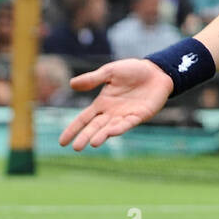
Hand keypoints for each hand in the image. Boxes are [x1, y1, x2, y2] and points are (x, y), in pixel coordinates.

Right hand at [58, 58, 173, 149]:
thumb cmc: (133, 71)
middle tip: (76, 148)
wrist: (156, 71)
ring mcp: (125, 115)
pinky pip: (127, 123)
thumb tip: (71, 84)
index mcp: (102, 103)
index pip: (83, 119)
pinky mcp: (140, 115)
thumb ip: (92, 79)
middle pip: (95, 127)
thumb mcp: (110, 72)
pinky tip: (112, 132)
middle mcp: (112, 113)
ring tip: (92, 143)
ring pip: (110, 128)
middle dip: (85, 137)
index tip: (62, 142)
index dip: (73, 129)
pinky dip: (120, 128)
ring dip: (101, 136)